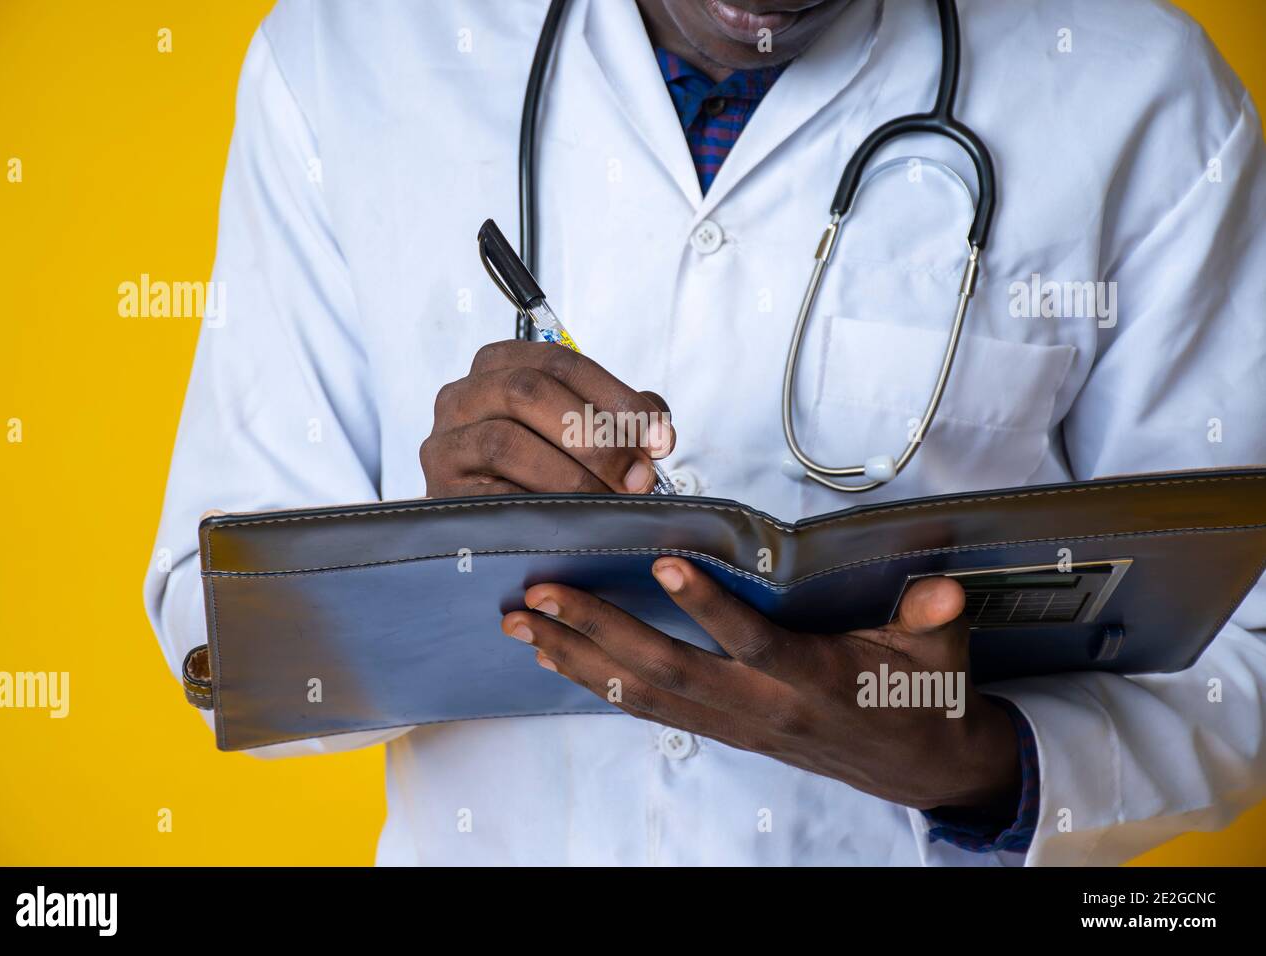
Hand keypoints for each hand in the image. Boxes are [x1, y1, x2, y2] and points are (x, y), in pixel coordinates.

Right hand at [421, 341, 673, 497]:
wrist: (486, 524)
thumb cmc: (535, 468)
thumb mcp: (573, 429)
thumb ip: (616, 417)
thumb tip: (658, 426)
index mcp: (498, 364)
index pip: (560, 362)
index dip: (617, 397)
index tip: (661, 437)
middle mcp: (462, 395)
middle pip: (529, 391)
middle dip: (596, 436)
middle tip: (640, 476)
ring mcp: (445, 443)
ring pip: (507, 442)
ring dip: (572, 475)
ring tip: (610, 500)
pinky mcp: (441, 492)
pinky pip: (491, 494)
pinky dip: (540, 506)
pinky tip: (576, 520)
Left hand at [501, 563, 1020, 812]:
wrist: (915, 766)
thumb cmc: (923, 694)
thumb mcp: (939, 655)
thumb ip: (933, 620)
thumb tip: (939, 593)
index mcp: (814, 680)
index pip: (752, 641)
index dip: (707, 607)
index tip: (662, 561)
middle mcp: (762, 707)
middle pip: (668, 672)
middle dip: (598, 632)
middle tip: (541, 595)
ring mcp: (736, 724)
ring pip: (644, 695)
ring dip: (578, 658)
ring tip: (522, 624)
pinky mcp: (722, 729)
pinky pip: (649, 709)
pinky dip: (597, 682)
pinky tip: (556, 657)